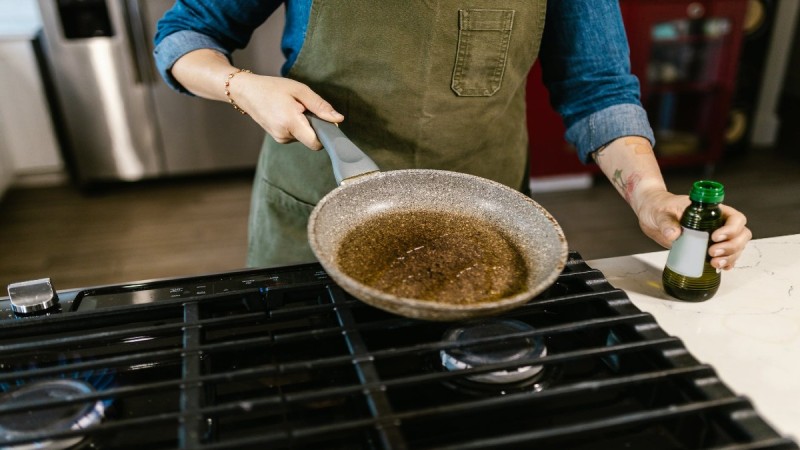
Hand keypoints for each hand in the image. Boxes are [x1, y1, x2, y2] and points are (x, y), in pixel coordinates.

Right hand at [231, 74, 343, 149]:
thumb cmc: (272, 88)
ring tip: (293, 108)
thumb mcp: (299, 90)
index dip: (326, 135)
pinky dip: (297, 126)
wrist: (246, 92)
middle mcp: (284, 135)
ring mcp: (280, 138)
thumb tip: (338, 120)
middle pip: (312, 139)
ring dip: (305, 125)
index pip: (317, 143)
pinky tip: (288, 113)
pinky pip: (296, 135)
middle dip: (315, 126)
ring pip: (304, 137)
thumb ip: (320, 106)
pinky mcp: (278, 138)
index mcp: (290, 122)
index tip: (327, 123)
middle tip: (305, 108)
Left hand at [634, 190, 751, 269]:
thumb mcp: (661, 213)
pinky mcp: (706, 247)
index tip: (715, 237)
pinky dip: (726, 262)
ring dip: (730, 257)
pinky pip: (726, 255)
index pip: (735, 218)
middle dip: (731, 246)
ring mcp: (714, 236)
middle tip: (712, 253)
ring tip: (713, 263)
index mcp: (711, 210)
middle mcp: (717, 222)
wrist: (651, 215)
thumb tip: (674, 234)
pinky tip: (719, 267)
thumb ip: (666, 223)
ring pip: (736, 247)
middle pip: (740, 234)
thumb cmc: (659, 207)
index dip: (732, 229)